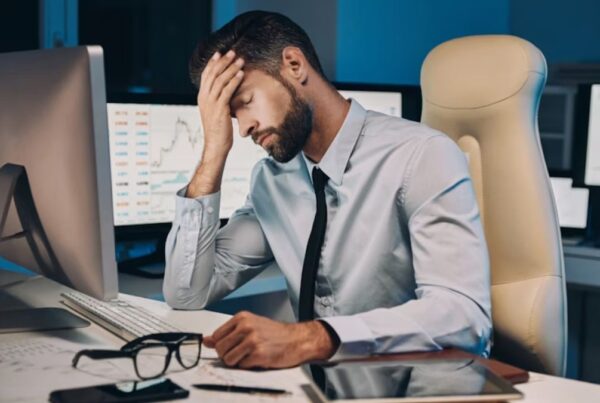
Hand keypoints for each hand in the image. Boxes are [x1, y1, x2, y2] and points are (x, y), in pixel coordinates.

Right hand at [186, 49, 244, 197]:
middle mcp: (204, 98)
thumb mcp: (216, 112)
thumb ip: (218, 101)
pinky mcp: (219, 109)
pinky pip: (227, 91)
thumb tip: (226, 92)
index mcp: (202, 97)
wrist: (216, 145)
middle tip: (233, 52)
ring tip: (241, 60)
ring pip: (220, 80)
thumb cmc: (219, 130)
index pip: (206, 75)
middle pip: (213, 74)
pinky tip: (241, 74)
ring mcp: (211, 103)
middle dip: (223, 62)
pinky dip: (234, 80)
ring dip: (231, 68)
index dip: (213, 63)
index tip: (220, 53)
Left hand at [203, 311, 337, 368]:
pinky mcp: (259, 354)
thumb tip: (206, 341)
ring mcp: (252, 340)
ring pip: (228, 359)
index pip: (216, 336)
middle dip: (227, 355)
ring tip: (249, 356)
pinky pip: (241, 366)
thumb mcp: (250, 326)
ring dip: (237, 362)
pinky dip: (248, 366)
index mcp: (242, 318)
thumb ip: (228, 333)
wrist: (297, 339)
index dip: (221, 346)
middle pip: (220, 349)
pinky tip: (258, 359)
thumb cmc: (275, 333)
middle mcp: (246, 327)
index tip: (229, 347)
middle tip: (241, 353)